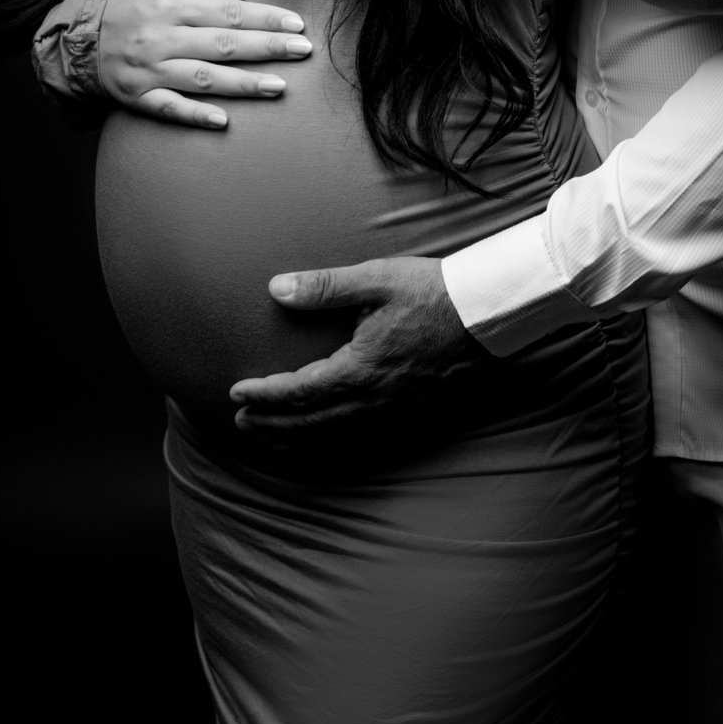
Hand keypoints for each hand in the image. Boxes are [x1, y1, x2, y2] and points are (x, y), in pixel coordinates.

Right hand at [99, 0, 312, 128]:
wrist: (75, 37)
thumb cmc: (127, 2)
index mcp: (169, 5)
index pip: (226, 12)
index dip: (264, 18)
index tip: (297, 24)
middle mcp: (160, 37)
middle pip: (222, 44)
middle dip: (266, 48)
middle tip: (302, 51)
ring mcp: (149, 70)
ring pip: (202, 79)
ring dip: (242, 84)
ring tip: (278, 87)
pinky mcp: (136, 97)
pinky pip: (169, 109)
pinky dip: (195, 115)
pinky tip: (223, 122)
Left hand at [229, 257, 487, 440]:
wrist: (487, 312)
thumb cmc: (432, 291)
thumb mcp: (376, 279)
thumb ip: (324, 287)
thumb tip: (276, 289)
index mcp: (361, 368)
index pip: (299, 392)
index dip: (265, 396)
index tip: (236, 394)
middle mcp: (375, 399)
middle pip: (311, 424)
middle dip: (272, 427)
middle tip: (241, 426)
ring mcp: (395, 411)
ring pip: (335, 437)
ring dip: (297, 441)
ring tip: (270, 441)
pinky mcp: (412, 412)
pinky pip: (362, 438)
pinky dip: (332, 444)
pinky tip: (323, 440)